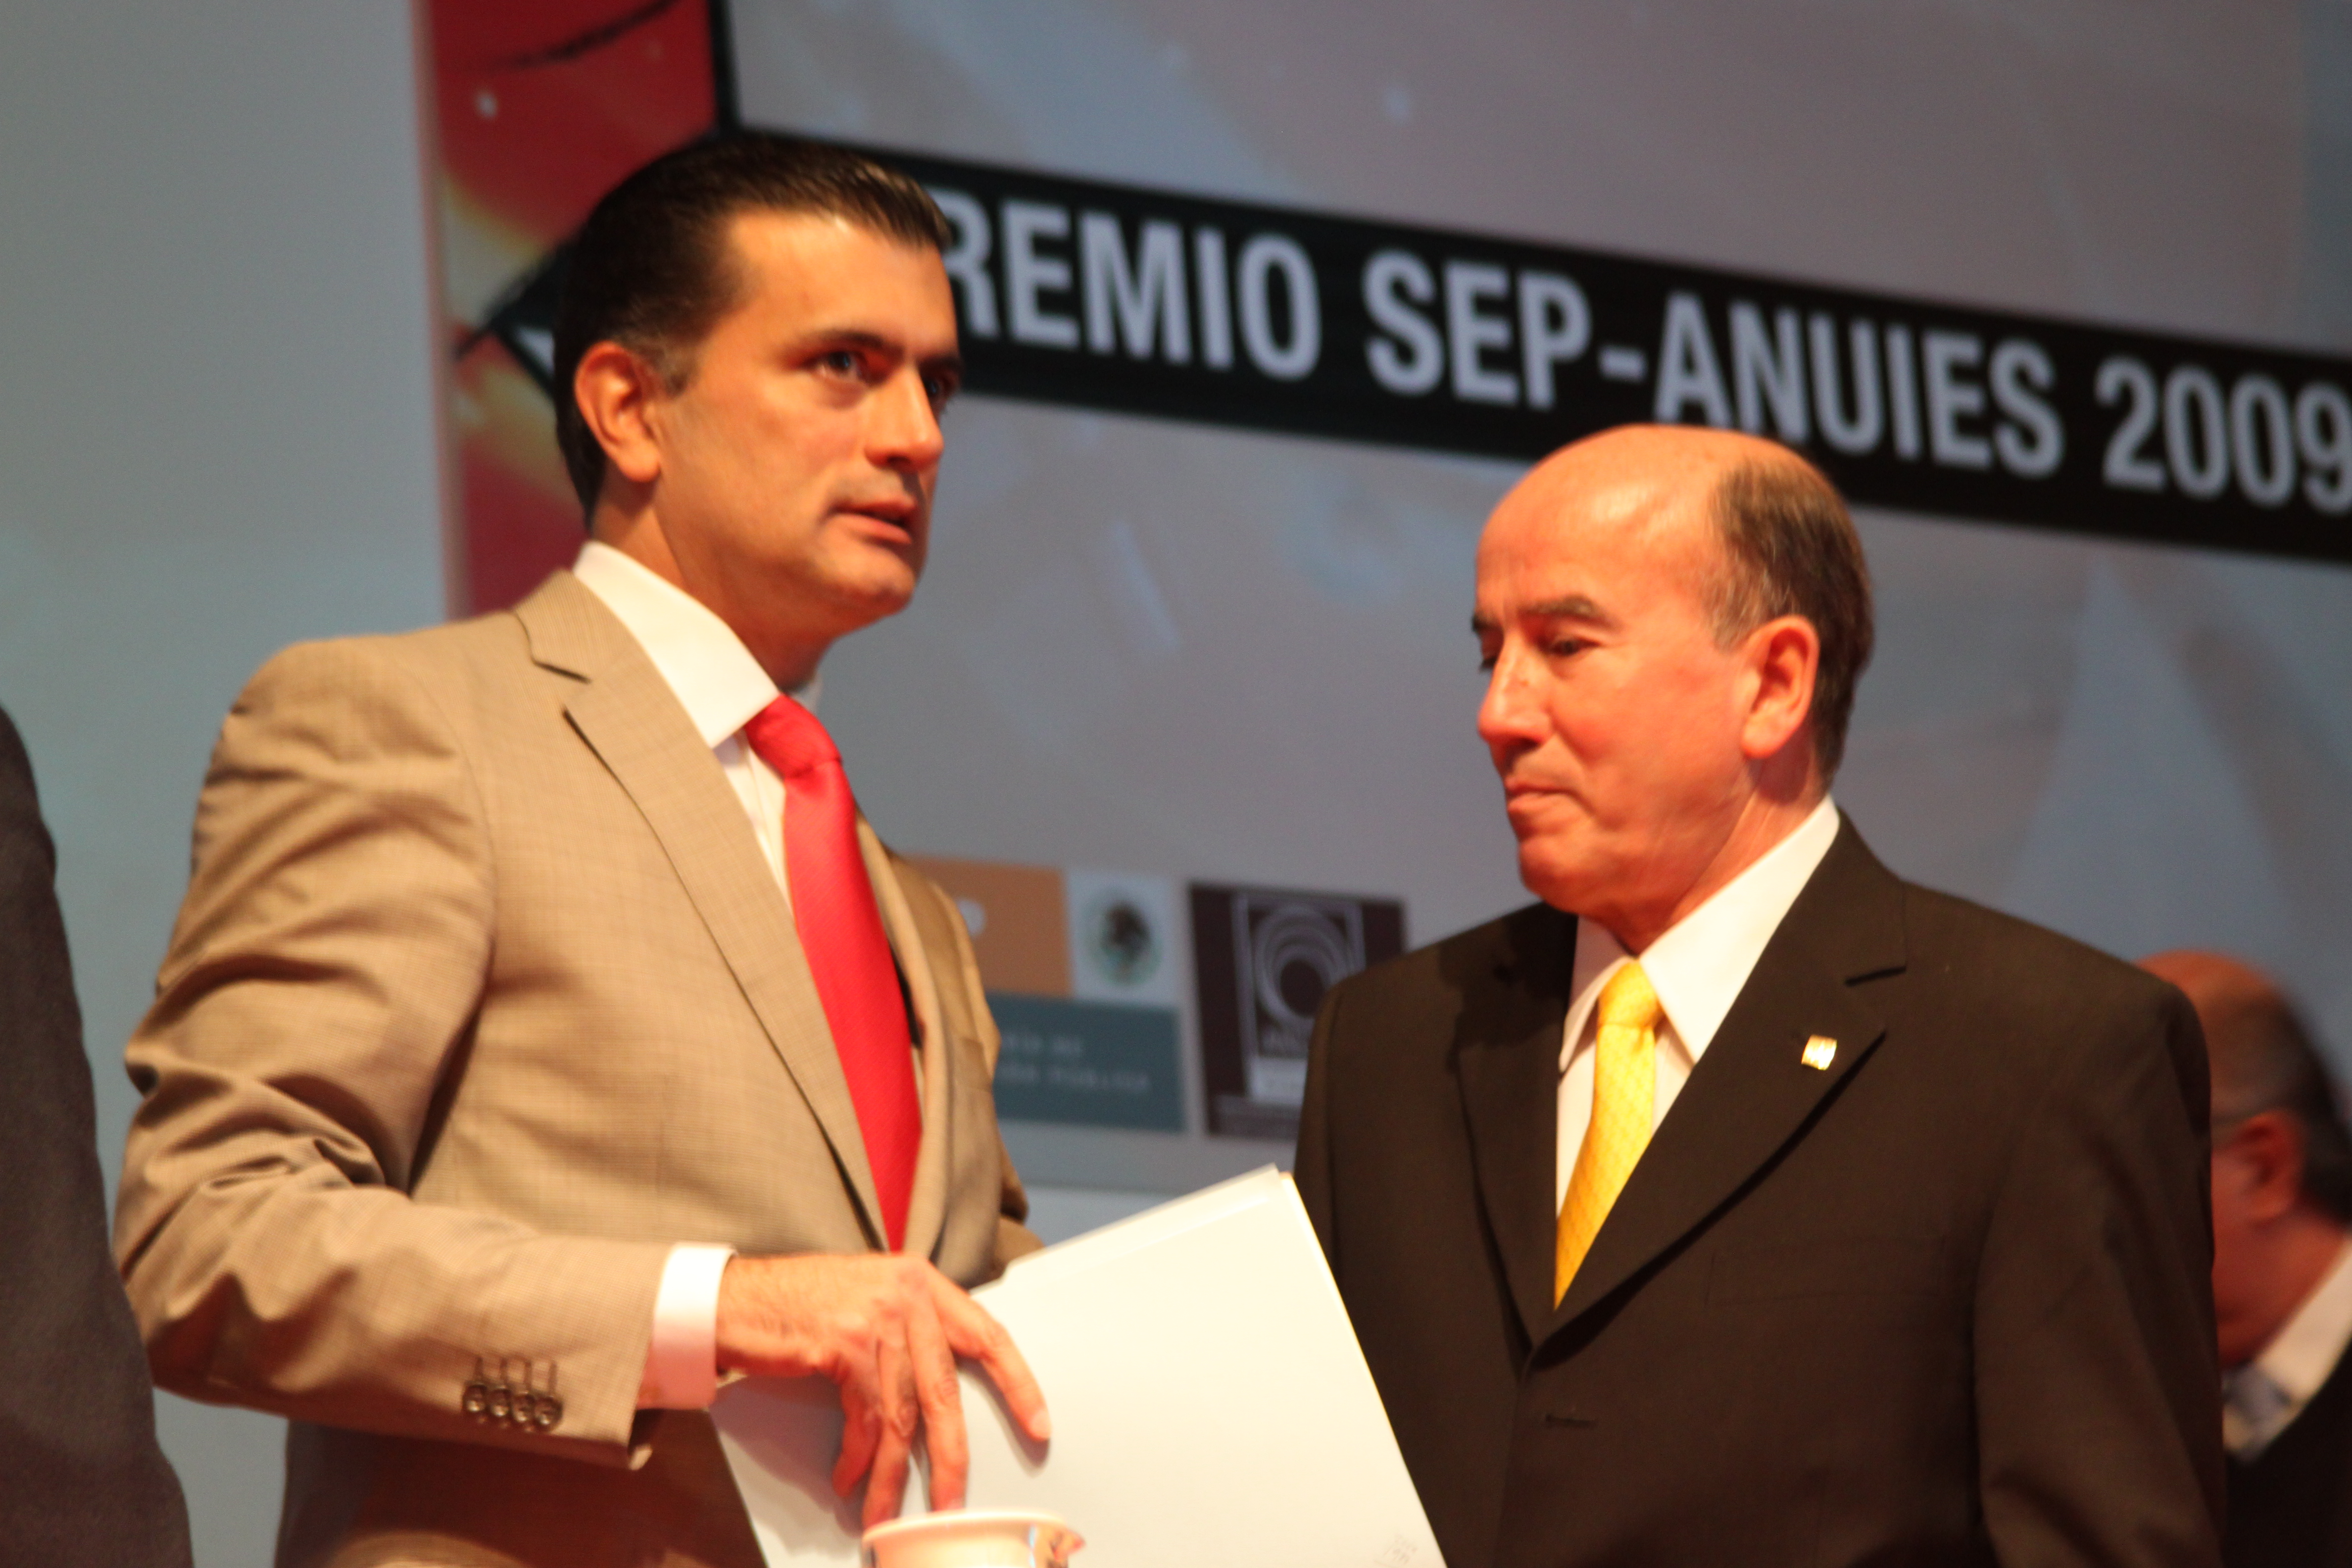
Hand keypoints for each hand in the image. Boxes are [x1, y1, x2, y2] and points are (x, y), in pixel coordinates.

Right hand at [715, 1254, 1049, 1526]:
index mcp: (922, 1282)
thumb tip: (938, 1393)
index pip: (988, 1334)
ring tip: (886, 1509)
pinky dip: (857, 1456)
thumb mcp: (869, 1301)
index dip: (1018, 1383)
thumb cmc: (798, 1304)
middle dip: (952, 1455)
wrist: (734, 1298)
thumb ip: (909, 1331)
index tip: (1039, 1423)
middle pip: (946, 1389)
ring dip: (892, 1472)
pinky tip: (850, 1477)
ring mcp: (876, 1316)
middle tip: (954, 1498)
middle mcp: (907, 1294)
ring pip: (902, 1413)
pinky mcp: (844, 1344)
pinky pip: (864, 1417)